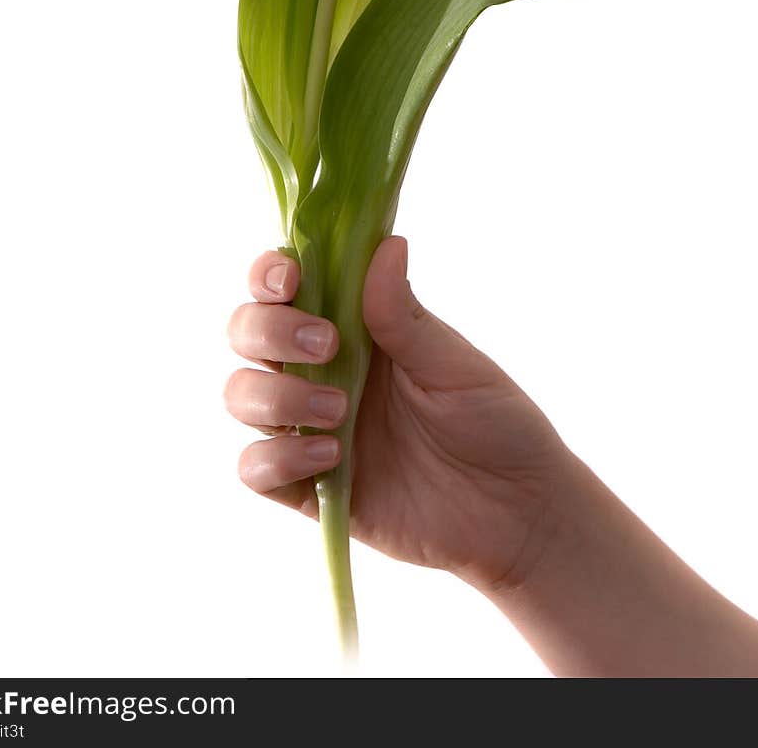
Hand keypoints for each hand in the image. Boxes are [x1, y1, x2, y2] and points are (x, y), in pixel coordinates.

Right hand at [225, 236, 565, 592]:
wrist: (517, 513)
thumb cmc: (494, 423)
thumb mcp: (454, 365)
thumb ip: (403, 315)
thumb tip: (387, 243)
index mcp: (354, 326)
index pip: (286, 285)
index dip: (269, 274)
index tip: (289, 279)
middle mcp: (321, 370)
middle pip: (247, 332)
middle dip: (267, 330)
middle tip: (326, 344)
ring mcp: (309, 428)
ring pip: (240, 395)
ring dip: (275, 396)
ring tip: (338, 411)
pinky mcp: (308, 488)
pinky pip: (255, 470)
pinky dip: (277, 459)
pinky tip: (331, 458)